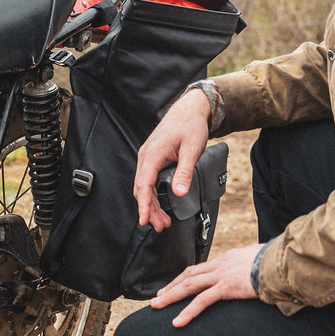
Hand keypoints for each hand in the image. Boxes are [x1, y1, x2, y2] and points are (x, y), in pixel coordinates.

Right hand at [133, 88, 210, 231]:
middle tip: (161, 226)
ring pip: (144, 185)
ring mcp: (148, 156)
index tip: (144, 221)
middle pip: (142, 188)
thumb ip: (184, 171)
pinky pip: (147, 179)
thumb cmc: (191, 125)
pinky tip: (159, 203)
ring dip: (151, 203)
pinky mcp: (152, 157)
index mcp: (153, 153)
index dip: (144, 205)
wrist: (190, 109)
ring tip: (162, 221)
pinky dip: (152, 193)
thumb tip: (178, 193)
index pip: (144, 184)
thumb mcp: (192, 149)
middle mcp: (146, 155)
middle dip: (149, 209)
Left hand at [150, 244, 263, 325]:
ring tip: (157, 306)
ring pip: (189, 285)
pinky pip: (202, 300)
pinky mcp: (226, 286)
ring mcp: (221, 274)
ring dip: (171, 296)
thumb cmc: (273, 262)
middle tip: (157, 297)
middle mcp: (220, 263)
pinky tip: (178, 321)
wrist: (279, 261)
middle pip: (189, 274)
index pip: (201, 268)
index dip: (185, 277)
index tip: (174, 285)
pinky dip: (188, 311)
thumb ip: (249, 268)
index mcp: (227, 258)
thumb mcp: (257, 262)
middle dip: (171, 286)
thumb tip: (253, 273)